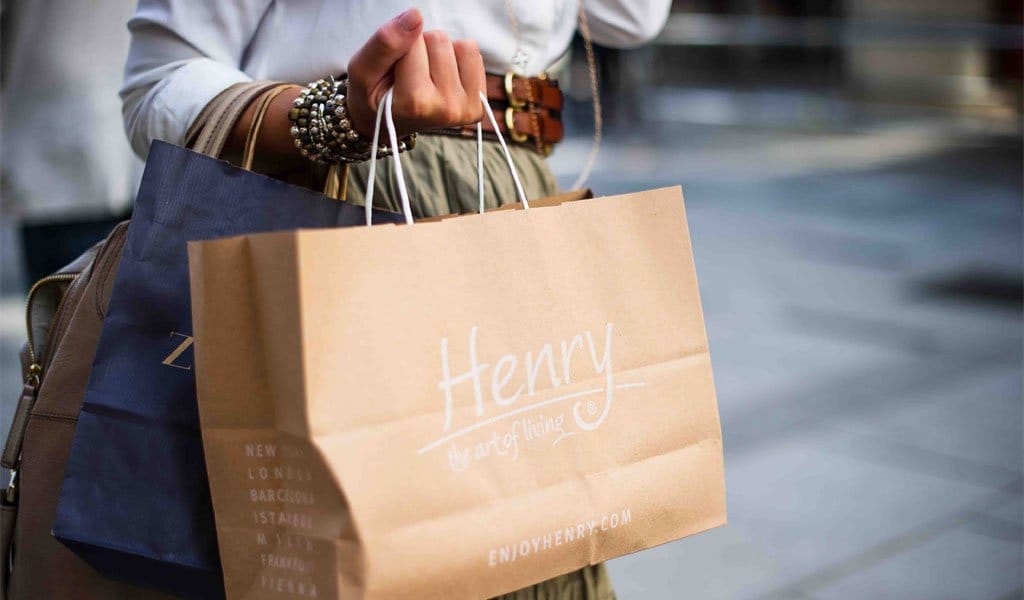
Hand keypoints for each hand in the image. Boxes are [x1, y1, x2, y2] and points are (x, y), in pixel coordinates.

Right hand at [346, 8, 485, 138]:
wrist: (387, 124)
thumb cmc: (372, 97)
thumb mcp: (362, 70)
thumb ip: (385, 43)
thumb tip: (416, 15)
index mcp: (416, 103)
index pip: (413, 40)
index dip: (399, 48)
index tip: (393, 72)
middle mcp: (446, 109)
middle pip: (439, 39)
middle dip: (421, 49)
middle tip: (409, 75)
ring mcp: (466, 108)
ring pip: (460, 45)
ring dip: (440, 54)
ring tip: (424, 77)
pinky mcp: (478, 104)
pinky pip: (473, 55)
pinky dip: (457, 60)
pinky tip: (442, 79)